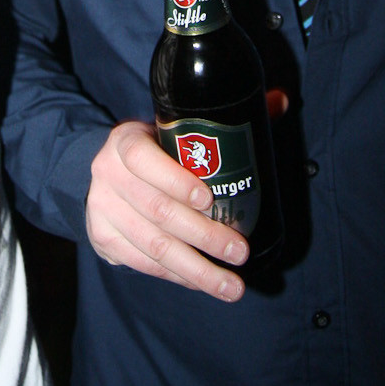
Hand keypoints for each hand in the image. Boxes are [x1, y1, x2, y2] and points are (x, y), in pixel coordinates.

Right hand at [86, 120, 248, 299]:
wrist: (108, 174)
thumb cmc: (156, 149)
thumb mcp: (175, 128)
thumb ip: (226, 116)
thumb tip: (282, 100)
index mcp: (124, 141)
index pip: (143, 159)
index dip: (175, 180)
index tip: (210, 199)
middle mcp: (107, 174)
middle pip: (157, 210)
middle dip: (203, 235)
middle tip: (239, 250)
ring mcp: (102, 209)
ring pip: (153, 246)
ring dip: (196, 268)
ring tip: (231, 284)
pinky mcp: (103, 239)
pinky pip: (144, 264)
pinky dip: (178, 276)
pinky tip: (203, 282)